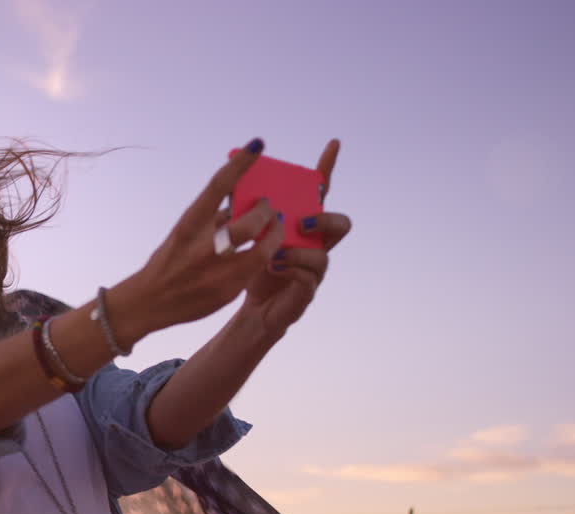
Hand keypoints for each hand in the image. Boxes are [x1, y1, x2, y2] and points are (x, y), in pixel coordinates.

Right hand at [108, 139, 282, 344]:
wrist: (149, 302)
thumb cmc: (171, 260)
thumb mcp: (185, 234)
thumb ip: (213, 218)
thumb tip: (243, 200)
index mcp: (188, 225)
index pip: (218, 186)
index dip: (241, 164)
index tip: (258, 145)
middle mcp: (202, 247)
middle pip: (250, 222)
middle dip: (266, 211)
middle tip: (269, 207)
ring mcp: (216, 272)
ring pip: (262, 249)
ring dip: (274, 235)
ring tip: (275, 229)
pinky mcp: (227, 291)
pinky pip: (256, 270)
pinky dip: (265, 258)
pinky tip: (266, 253)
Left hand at [240, 140, 351, 333]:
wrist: (243, 307)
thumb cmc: (245, 268)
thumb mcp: (242, 235)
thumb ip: (244, 212)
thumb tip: (235, 180)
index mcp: (300, 227)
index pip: (318, 196)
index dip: (327, 170)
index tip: (332, 144)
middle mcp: (313, 247)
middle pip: (339, 225)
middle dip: (324, 219)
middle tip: (300, 221)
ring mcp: (313, 270)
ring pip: (324, 256)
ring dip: (300, 252)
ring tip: (275, 254)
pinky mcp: (304, 294)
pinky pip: (309, 280)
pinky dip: (292, 271)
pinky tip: (274, 268)